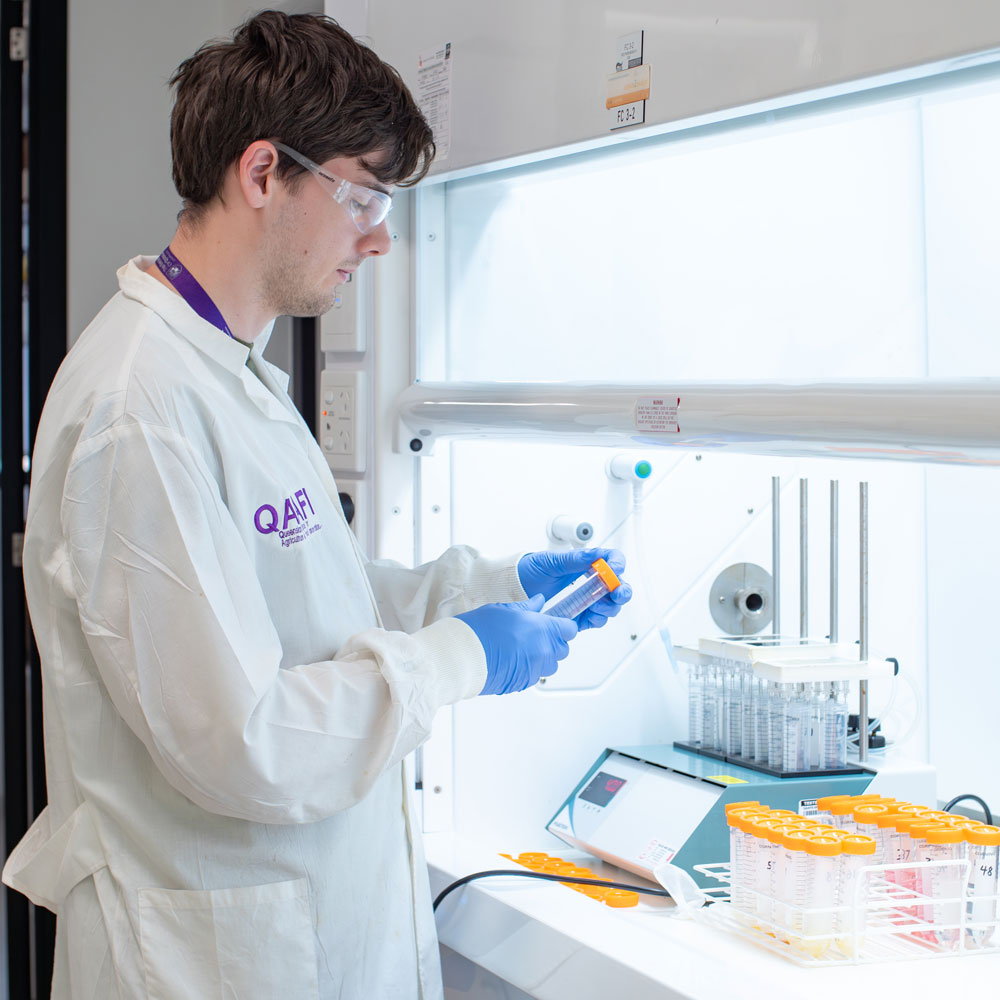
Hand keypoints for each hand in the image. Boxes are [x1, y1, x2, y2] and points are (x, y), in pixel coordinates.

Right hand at [457, 595, 577, 694]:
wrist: (462, 657)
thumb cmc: (480, 631)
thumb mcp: (503, 609)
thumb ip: (527, 607)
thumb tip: (539, 602)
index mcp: (543, 629)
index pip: (569, 629)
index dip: (562, 626)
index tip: (554, 624)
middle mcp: (544, 651)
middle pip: (562, 649)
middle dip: (552, 642)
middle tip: (533, 635)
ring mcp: (535, 669)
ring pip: (550, 664)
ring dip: (542, 657)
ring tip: (520, 649)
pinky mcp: (524, 683)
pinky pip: (534, 675)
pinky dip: (528, 668)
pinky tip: (511, 660)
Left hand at [517, 547, 632, 630]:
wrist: (512, 589)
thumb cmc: (529, 570)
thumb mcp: (550, 562)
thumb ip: (574, 559)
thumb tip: (596, 554)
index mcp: (584, 563)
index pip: (610, 559)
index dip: (617, 564)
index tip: (615, 569)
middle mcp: (589, 580)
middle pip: (617, 585)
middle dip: (621, 591)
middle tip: (616, 594)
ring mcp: (585, 598)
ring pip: (609, 604)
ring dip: (609, 607)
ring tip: (597, 607)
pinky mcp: (578, 615)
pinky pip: (595, 619)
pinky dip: (597, 620)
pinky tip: (591, 617)